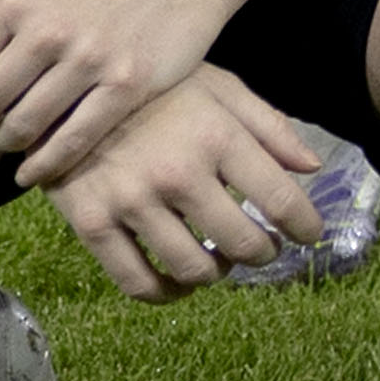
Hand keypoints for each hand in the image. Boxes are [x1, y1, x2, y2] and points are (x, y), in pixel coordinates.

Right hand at [35, 65, 346, 300]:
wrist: (66, 87)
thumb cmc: (156, 88)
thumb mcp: (219, 88)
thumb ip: (269, 127)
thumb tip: (313, 168)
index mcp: (216, 135)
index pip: (279, 198)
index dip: (304, 225)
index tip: (310, 235)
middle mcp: (177, 172)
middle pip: (240, 241)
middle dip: (263, 252)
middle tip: (265, 248)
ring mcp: (132, 201)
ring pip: (192, 269)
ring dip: (217, 272)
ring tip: (221, 259)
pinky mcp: (92, 223)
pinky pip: (136, 282)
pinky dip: (165, 293)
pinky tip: (177, 282)